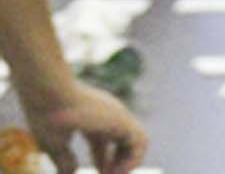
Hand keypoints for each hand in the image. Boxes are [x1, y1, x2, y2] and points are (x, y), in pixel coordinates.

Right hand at [20, 80, 147, 173]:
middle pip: (122, 142)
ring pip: (136, 141)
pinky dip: (133, 160)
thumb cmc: (47, 118)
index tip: (98, 173)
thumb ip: (64, 160)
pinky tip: (116, 172)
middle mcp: (107, 116)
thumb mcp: (54, 144)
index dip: (102, 160)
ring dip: (127, 163)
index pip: (103, 141)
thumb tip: (72, 173)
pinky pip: (141, 142)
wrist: (50, 94)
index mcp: (90, 118)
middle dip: (117, 163)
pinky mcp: (123, 120)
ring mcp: (117, 117)